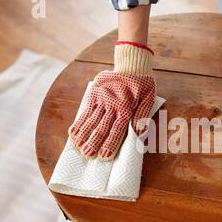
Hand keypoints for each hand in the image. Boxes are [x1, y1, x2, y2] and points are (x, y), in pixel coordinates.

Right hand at [68, 42, 154, 160]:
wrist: (131, 65)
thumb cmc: (142, 84)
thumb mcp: (149, 97)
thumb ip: (142, 115)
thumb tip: (139, 133)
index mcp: (126, 107)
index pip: (117, 129)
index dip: (110, 143)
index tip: (105, 156)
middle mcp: (112, 104)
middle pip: (102, 127)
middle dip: (94, 143)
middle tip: (88, 155)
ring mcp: (101, 99)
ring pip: (91, 120)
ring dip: (84, 135)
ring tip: (78, 148)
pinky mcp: (93, 95)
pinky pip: (85, 111)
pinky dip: (79, 123)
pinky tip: (73, 134)